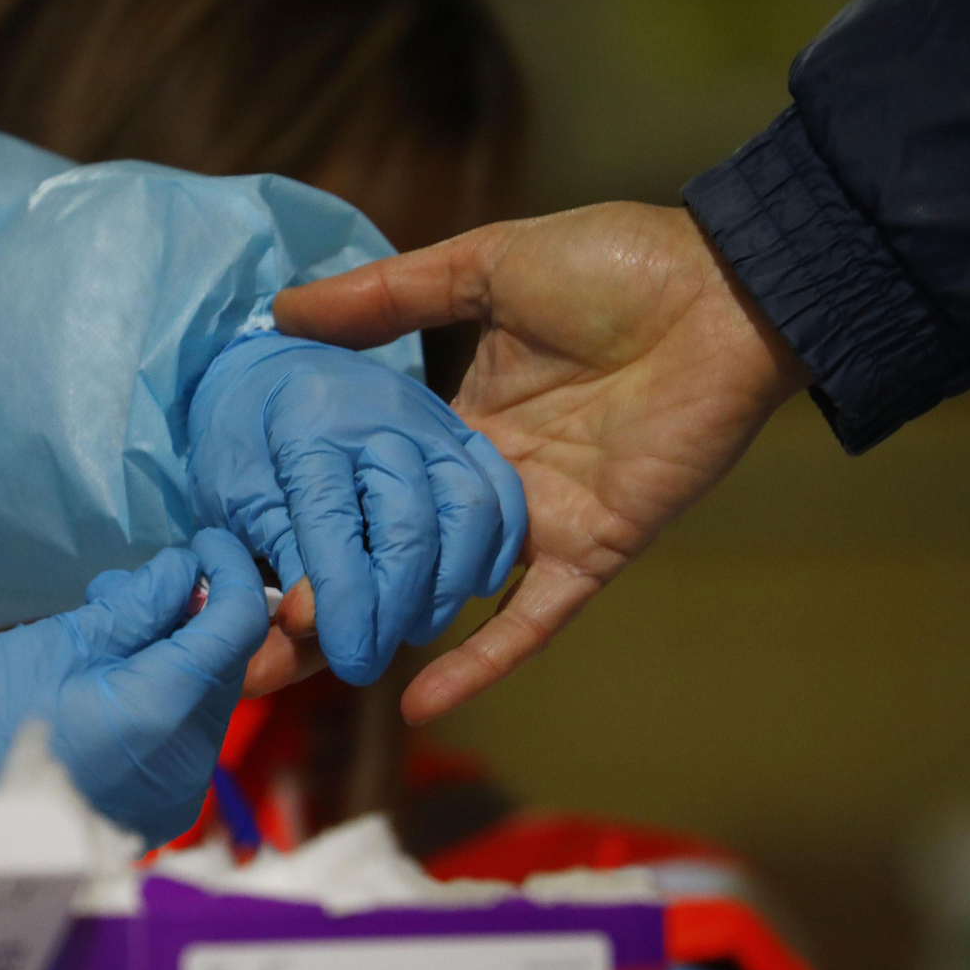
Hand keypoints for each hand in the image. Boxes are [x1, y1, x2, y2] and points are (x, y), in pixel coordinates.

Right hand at [0, 529, 268, 846]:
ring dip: (172, 651)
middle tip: (124, 590)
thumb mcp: (58, 645)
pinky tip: (111, 679)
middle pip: (223, 660)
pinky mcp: (165, 803)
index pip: (238, 624)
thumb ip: (136, 605)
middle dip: (189, 611)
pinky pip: (185, 729)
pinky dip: (163, 692)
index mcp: (163, 710)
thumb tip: (184, 570)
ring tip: (104, 630)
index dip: (231, 571)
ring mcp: (181, 788)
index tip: (207, 542)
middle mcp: (189, 756)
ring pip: (204, 693)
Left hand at [189, 333, 526, 686]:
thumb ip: (274, 562)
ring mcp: (432, 422)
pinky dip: (491, 551)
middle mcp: (381, 417)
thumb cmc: (241, 439)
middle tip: (366, 661)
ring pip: (468, 512)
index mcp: (309, 424)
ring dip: (446, 587)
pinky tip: (465, 590)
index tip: (342, 658)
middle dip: (391, 609)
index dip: (342, 604)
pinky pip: (501, 494)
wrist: (273, 368)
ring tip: (409, 630)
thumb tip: (303, 628)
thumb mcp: (232, 499)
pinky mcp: (463, 433)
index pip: (333, 525)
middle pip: (408, 525)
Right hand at [274, 203, 810, 721]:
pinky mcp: (588, 550)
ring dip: (377, 627)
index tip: (242, 544)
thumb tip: (284, 309)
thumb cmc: (615, 266)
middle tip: (244, 636)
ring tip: (293, 668)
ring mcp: (537, 520)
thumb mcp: (486, 266)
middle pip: (393, 545)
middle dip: (324, 589)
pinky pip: (531, 619)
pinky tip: (418, 704)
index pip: (371, 476)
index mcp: (458, 417)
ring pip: (443, 588)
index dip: (314, 509)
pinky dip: (483, 662)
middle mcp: (487, 477)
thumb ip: (390, 295)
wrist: (727, 290)